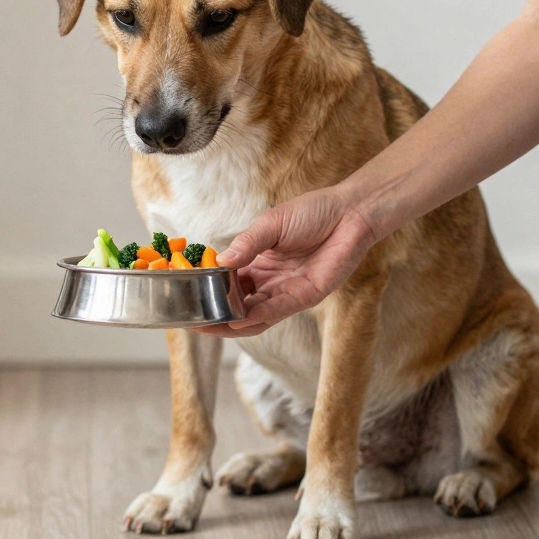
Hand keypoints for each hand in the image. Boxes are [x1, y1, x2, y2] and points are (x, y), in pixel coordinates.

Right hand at [192, 187, 377, 338]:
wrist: (349, 213)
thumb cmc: (313, 213)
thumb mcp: (271, 224)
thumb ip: (247, 244)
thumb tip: (219, 262)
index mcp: (258, 263)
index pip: (229, 284)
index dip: (210, 292)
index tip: (189, 296)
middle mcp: (270, 281)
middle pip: (239, 306)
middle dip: (217, 315)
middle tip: (194, 321)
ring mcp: (287, 291)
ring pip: (255, 315)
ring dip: (233, 322)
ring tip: (210, 325)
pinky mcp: (306, 296)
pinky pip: (277, 310)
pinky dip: (258, 316)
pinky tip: (240, 319)